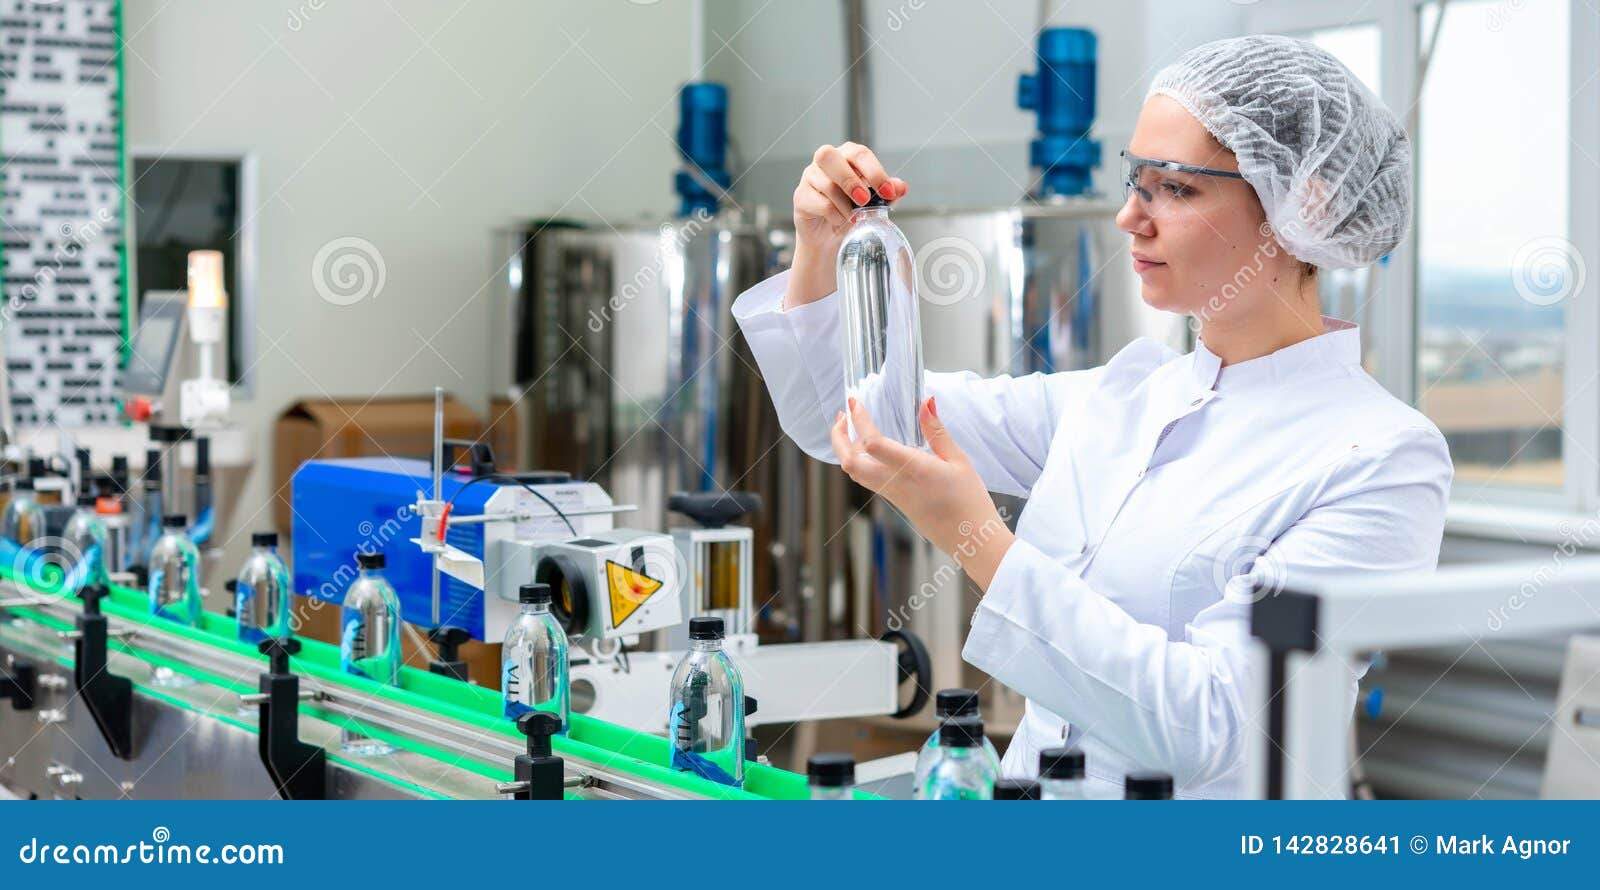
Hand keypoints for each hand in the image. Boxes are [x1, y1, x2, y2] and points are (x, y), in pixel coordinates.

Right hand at [786, 143, 909, 309]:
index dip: (874, 171)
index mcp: (846, 156)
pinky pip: (817, 202)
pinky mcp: (800, 196)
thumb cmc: (851, 212)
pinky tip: (839, 220)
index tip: (887, 192)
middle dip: (850, 180)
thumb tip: (901, 187)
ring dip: (844, 205)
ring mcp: (809, 177)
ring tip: (853, 217)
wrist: (830, 238)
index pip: (859, 153)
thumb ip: (887, 193)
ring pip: (825, 183)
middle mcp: (825, 161)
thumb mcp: (874, 202)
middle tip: (864, 201)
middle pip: (829, 156)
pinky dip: (833, 215)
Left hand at [830, 396, 1014, 589]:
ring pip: (854, 472)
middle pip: (850, 462)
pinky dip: (857, 461)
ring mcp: (891, 495)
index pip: (872, 443)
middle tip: (841, 415)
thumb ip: (937, 431)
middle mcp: (895, 483)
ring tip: (849, 428)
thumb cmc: (969, 500)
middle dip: (838, 437)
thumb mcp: (959, 460)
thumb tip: (927, 402)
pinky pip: (865, 480)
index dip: (859, 421)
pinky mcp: (893, 501)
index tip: (854, 402)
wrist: (970, 540)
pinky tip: (865, 450)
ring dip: (844, 449)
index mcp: (913, 469)